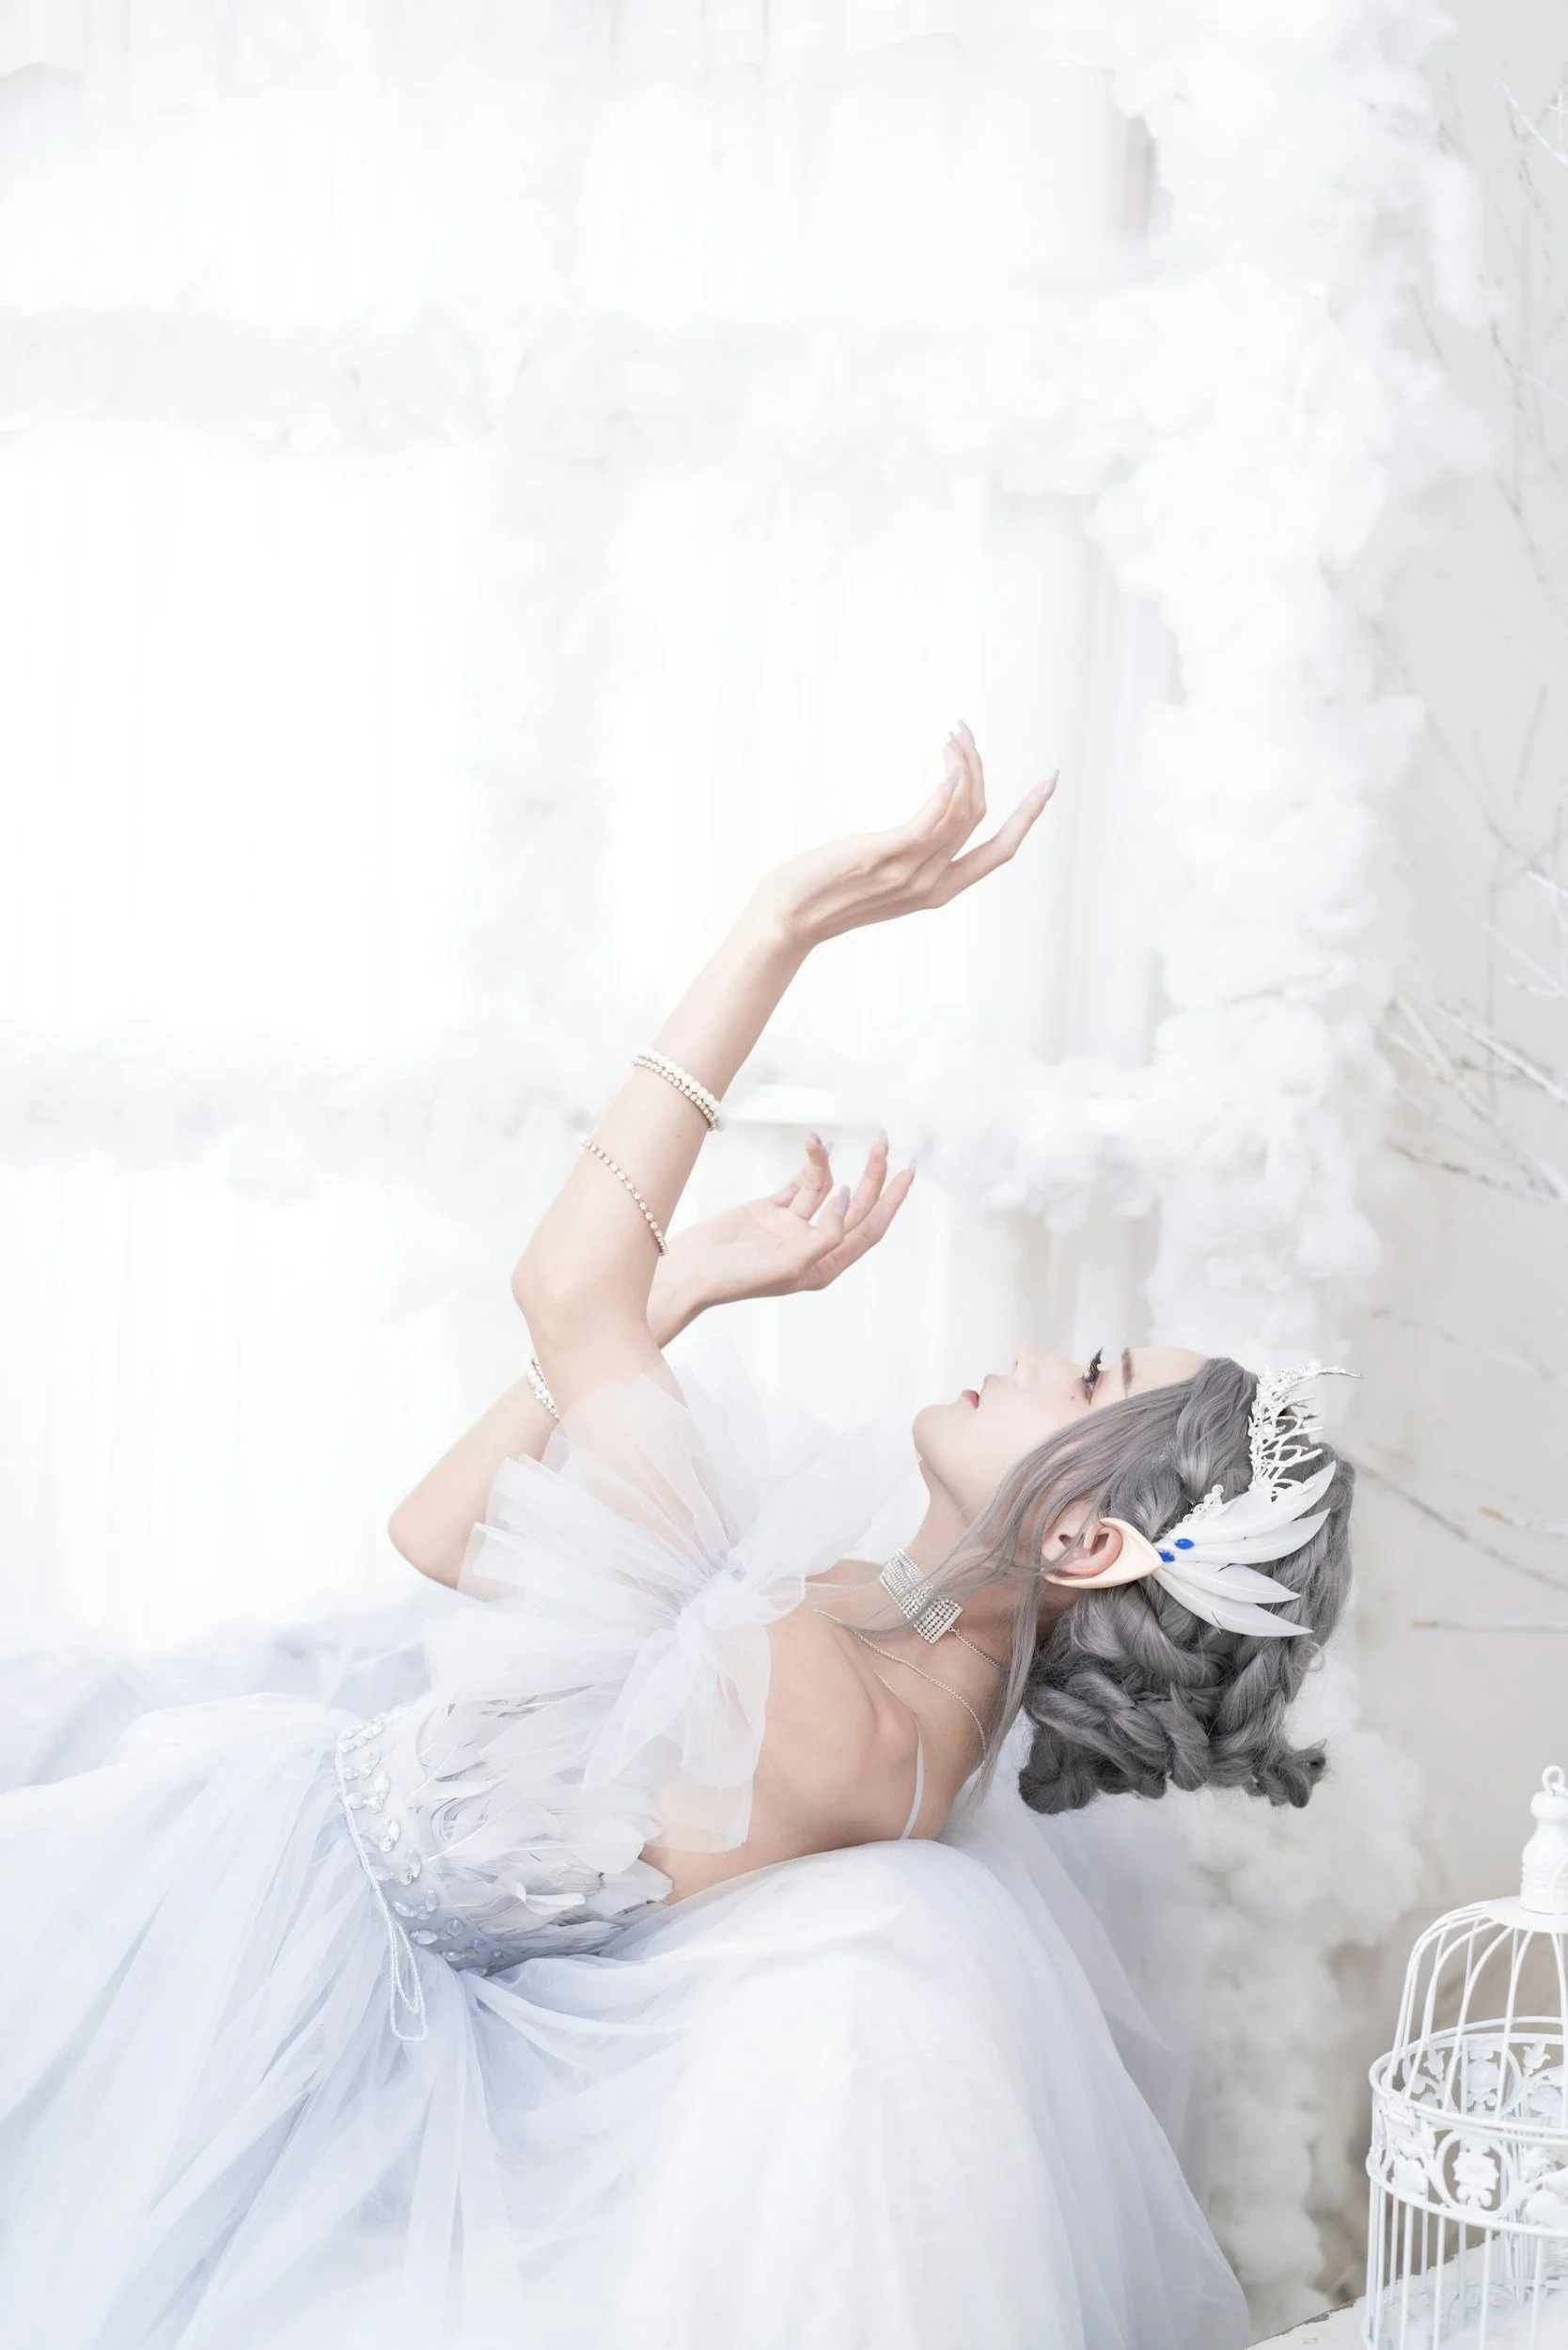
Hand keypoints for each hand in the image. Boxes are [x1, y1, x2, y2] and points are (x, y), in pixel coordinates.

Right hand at [649, 1133, 914, 1333]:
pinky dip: (807, 1164)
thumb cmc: (734, 1279)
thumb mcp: (789, 1264)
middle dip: (872, 1175)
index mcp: (824, 1266)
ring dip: (827, 1163)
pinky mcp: (769, 1210)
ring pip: (824, 1189)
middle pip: (855, 1206)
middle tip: (883, 1143)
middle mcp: (812, 1246)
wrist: (686, 1272)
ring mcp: (791, 1228)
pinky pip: (798, 1182)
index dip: (892, 1201)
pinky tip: (812, 1144)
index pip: (870, 1229)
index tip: (908, 1171)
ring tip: (818, 1140)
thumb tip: (849, 1198)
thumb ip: (826, 1234)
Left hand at [753, 724, 1055, 951]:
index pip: (1000, 851)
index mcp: (938, 892)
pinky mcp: (887, 855)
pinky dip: (950, 786)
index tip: (1049, 782)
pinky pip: (934, 818)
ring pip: (962, 811)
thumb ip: (906, 861)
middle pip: (980, 818)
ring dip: (964, 764)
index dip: (1029, 816)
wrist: (785, 921)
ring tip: (953, 735)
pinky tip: (950, 760)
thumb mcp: (878, 882)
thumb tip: (916, 833)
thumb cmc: (822, 896)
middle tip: (965, 733)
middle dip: (982, 769)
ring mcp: (912, 872)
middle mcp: (933, 884)